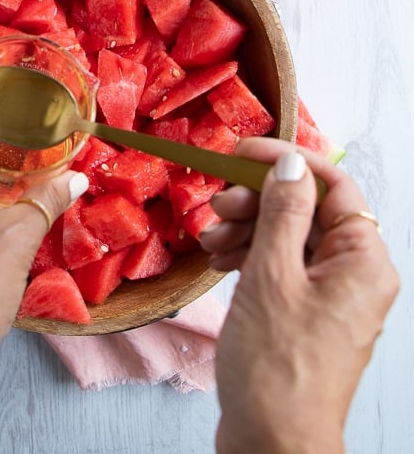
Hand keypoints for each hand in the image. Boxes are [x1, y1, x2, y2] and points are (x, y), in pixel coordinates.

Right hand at [199, 137, 398, 453]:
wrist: (270, 444)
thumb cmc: (277, 366)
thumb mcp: (273, 276)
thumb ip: (282, 212)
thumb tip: (290, 165)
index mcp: (363, 261)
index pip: (333, 186)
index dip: (287, 161)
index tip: (243, 150)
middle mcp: (353, 274)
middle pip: (307, 210)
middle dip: (259, 199)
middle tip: (219, 203)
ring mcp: (328, 295)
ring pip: (288, 236)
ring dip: (247, 227)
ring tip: (210, 237)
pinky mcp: (302, 312)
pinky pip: (279, 265)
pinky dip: (249, 255)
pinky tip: (219, 259)